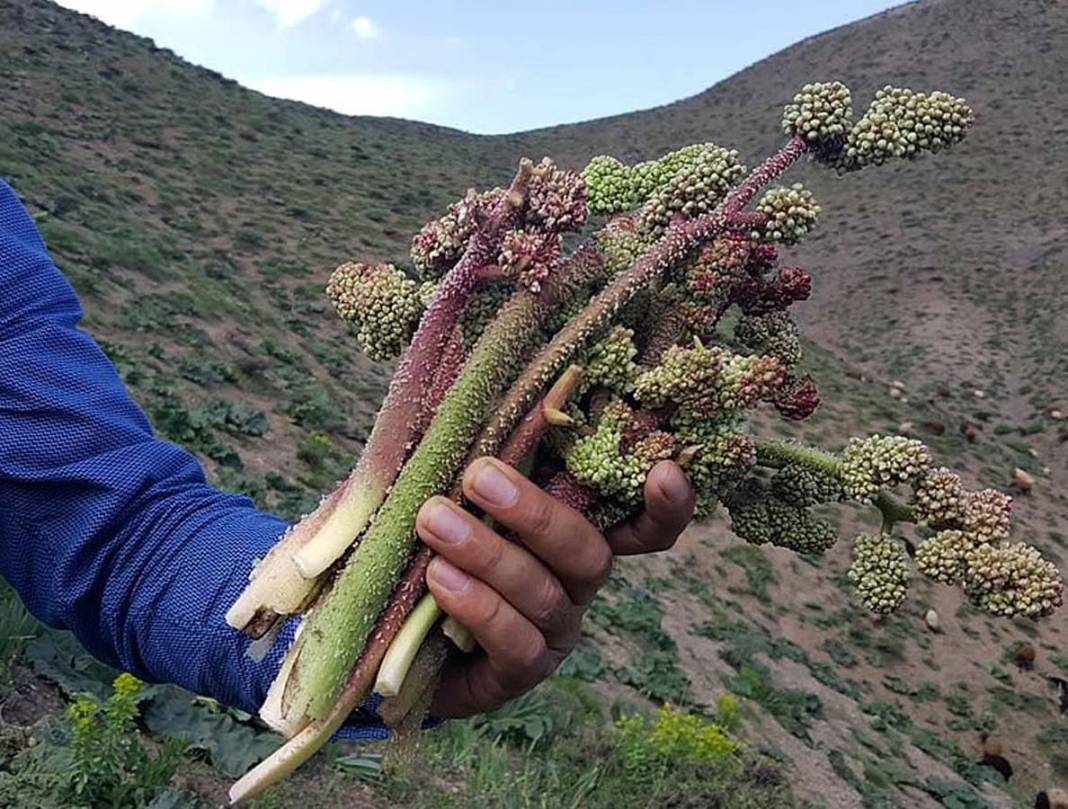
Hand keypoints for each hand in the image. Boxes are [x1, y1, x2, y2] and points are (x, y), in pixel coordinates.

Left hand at [415, 457, 693, 718]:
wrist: (391, 629)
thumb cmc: (431, 540)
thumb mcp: (451, 493)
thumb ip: (471, 458)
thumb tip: (469, 398)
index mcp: (573, 532)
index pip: (644, 525)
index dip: (667, 506)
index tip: (663, 471)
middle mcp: (577, 583)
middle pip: (588, 553)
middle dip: (535, 514)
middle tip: (478, 475)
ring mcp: (554, 630)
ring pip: (542, 593)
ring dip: (487, 553)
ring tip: (433, 520)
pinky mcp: (519, 672)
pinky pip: (515, 643)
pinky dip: (478, 606)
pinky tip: (440, 577)